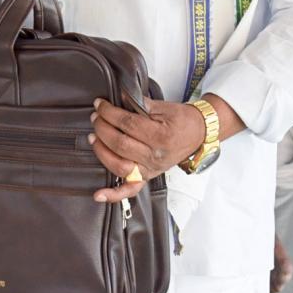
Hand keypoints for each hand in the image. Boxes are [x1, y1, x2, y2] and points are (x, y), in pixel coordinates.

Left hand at [88, 97, 205, 202]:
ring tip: (94, 137)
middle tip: (95, 117)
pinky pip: (130, 190)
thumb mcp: (164, 107)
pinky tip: (99, 195)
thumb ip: (140, 103)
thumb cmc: (182, 120)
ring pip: (119, 166)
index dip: (109, 113)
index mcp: (161, 136)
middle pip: (120, 144)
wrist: (198, 135)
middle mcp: (155, 156)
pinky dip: (113, 195)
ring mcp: (151, 169)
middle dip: (102, 128)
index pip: (127, 124)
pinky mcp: (148, 177)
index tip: (100, 104)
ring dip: (101, 151)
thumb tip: (119, 98)